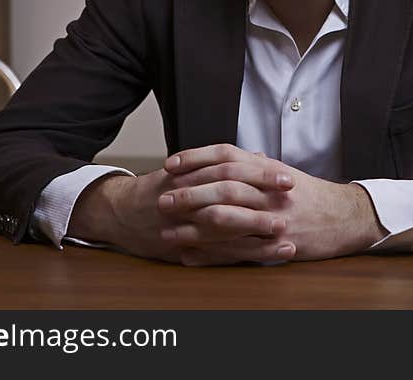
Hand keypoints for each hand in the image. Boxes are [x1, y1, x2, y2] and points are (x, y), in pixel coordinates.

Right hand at [67, 154, 295, 265]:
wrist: (121, 212)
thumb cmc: (162, 189)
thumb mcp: (191, 170)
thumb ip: (228, 164)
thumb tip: (260, 155)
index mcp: (195, 175)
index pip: (233, 170)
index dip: (261, 175)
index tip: (287, 177)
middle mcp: (191, 197)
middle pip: (232, 196)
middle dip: (264, 201)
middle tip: (292, 201)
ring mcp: (187, 225)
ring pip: (227, 229)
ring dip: (259, 233)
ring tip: (287, 236)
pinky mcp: (186, 248)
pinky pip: (219, 254)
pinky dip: (245, 255)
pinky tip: (268, 256)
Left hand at [161, 144, 386, 263]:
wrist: (345, 218)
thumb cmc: (310, 195)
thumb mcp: (282, 172)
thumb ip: (254, 164)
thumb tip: (226, 157)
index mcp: (269, 169)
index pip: (227, 156)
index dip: (196, 158)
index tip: (171, 163)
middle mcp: (270, 192)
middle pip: (222, 187)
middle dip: (189, 193)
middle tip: (163, 199)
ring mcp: (273, 219)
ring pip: (226, 221)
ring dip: (193, 227)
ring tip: (169, 230)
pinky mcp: (276, 245)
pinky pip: (237, 251)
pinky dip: (210, 254)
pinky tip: (189, 254)